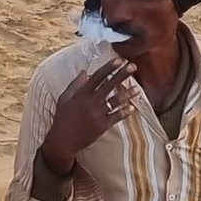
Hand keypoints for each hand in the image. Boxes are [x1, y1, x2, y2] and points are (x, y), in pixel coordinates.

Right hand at [41, 59, 135, 177]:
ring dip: (128, 94)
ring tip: (137, 89)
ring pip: (116, 101)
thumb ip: (75, 84)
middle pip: (109, 85)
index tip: (119, 60)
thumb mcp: (64, 98)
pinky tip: (131, 108)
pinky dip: (124, 112)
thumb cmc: (62, 118)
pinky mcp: (102, 126)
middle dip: (122, 74)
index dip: (109, 67)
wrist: (63, 141)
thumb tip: (84, 71)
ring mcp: (98, 114)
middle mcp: (91, 102)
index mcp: (81, 94)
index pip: (97, 76)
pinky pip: (116, 117)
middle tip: (133, 66)